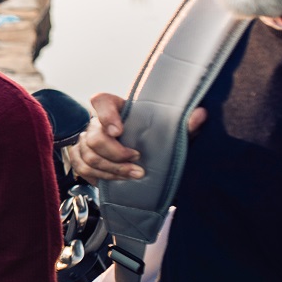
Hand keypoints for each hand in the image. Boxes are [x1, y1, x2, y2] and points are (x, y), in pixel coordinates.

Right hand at [70, 93, 207, 182]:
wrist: (149, 157)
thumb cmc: (158, 139)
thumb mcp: (173, 132)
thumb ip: (185, 124)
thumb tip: (200, 114)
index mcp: (117, 108)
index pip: (100, 101)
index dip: (105, 115)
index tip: (119, 130)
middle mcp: (98, 123)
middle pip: (93, 136)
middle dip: (115, 153)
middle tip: (136, 160)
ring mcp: (87, 140)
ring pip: (88, 155)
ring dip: (110, 169)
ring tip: (132, 175)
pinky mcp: (82, 157)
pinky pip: (81, 167)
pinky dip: (97, 176)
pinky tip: (114, 179)